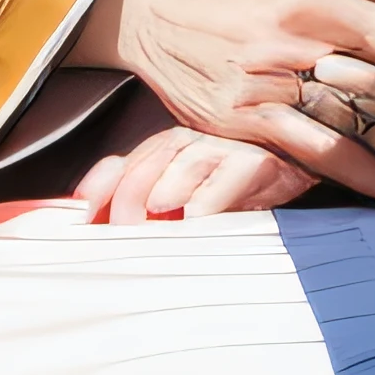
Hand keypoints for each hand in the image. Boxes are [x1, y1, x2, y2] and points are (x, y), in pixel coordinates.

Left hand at [74, 127, 313, 223]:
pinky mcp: (255, 162)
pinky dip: (210, 200)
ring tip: (158, 211)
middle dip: (131, 200)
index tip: (81, 216)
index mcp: (165, 148)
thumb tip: (90, 209)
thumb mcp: (184, 190)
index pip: (121, 166)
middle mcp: (190, 143)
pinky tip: (198, 220)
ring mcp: (222, 150)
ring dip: (169, 188)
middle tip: (124, 232)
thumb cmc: (232, 180)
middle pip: (148, 166)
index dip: (98, 189)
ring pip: (186, 163)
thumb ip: (142, 192)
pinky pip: (228, 180)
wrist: (294, 162)